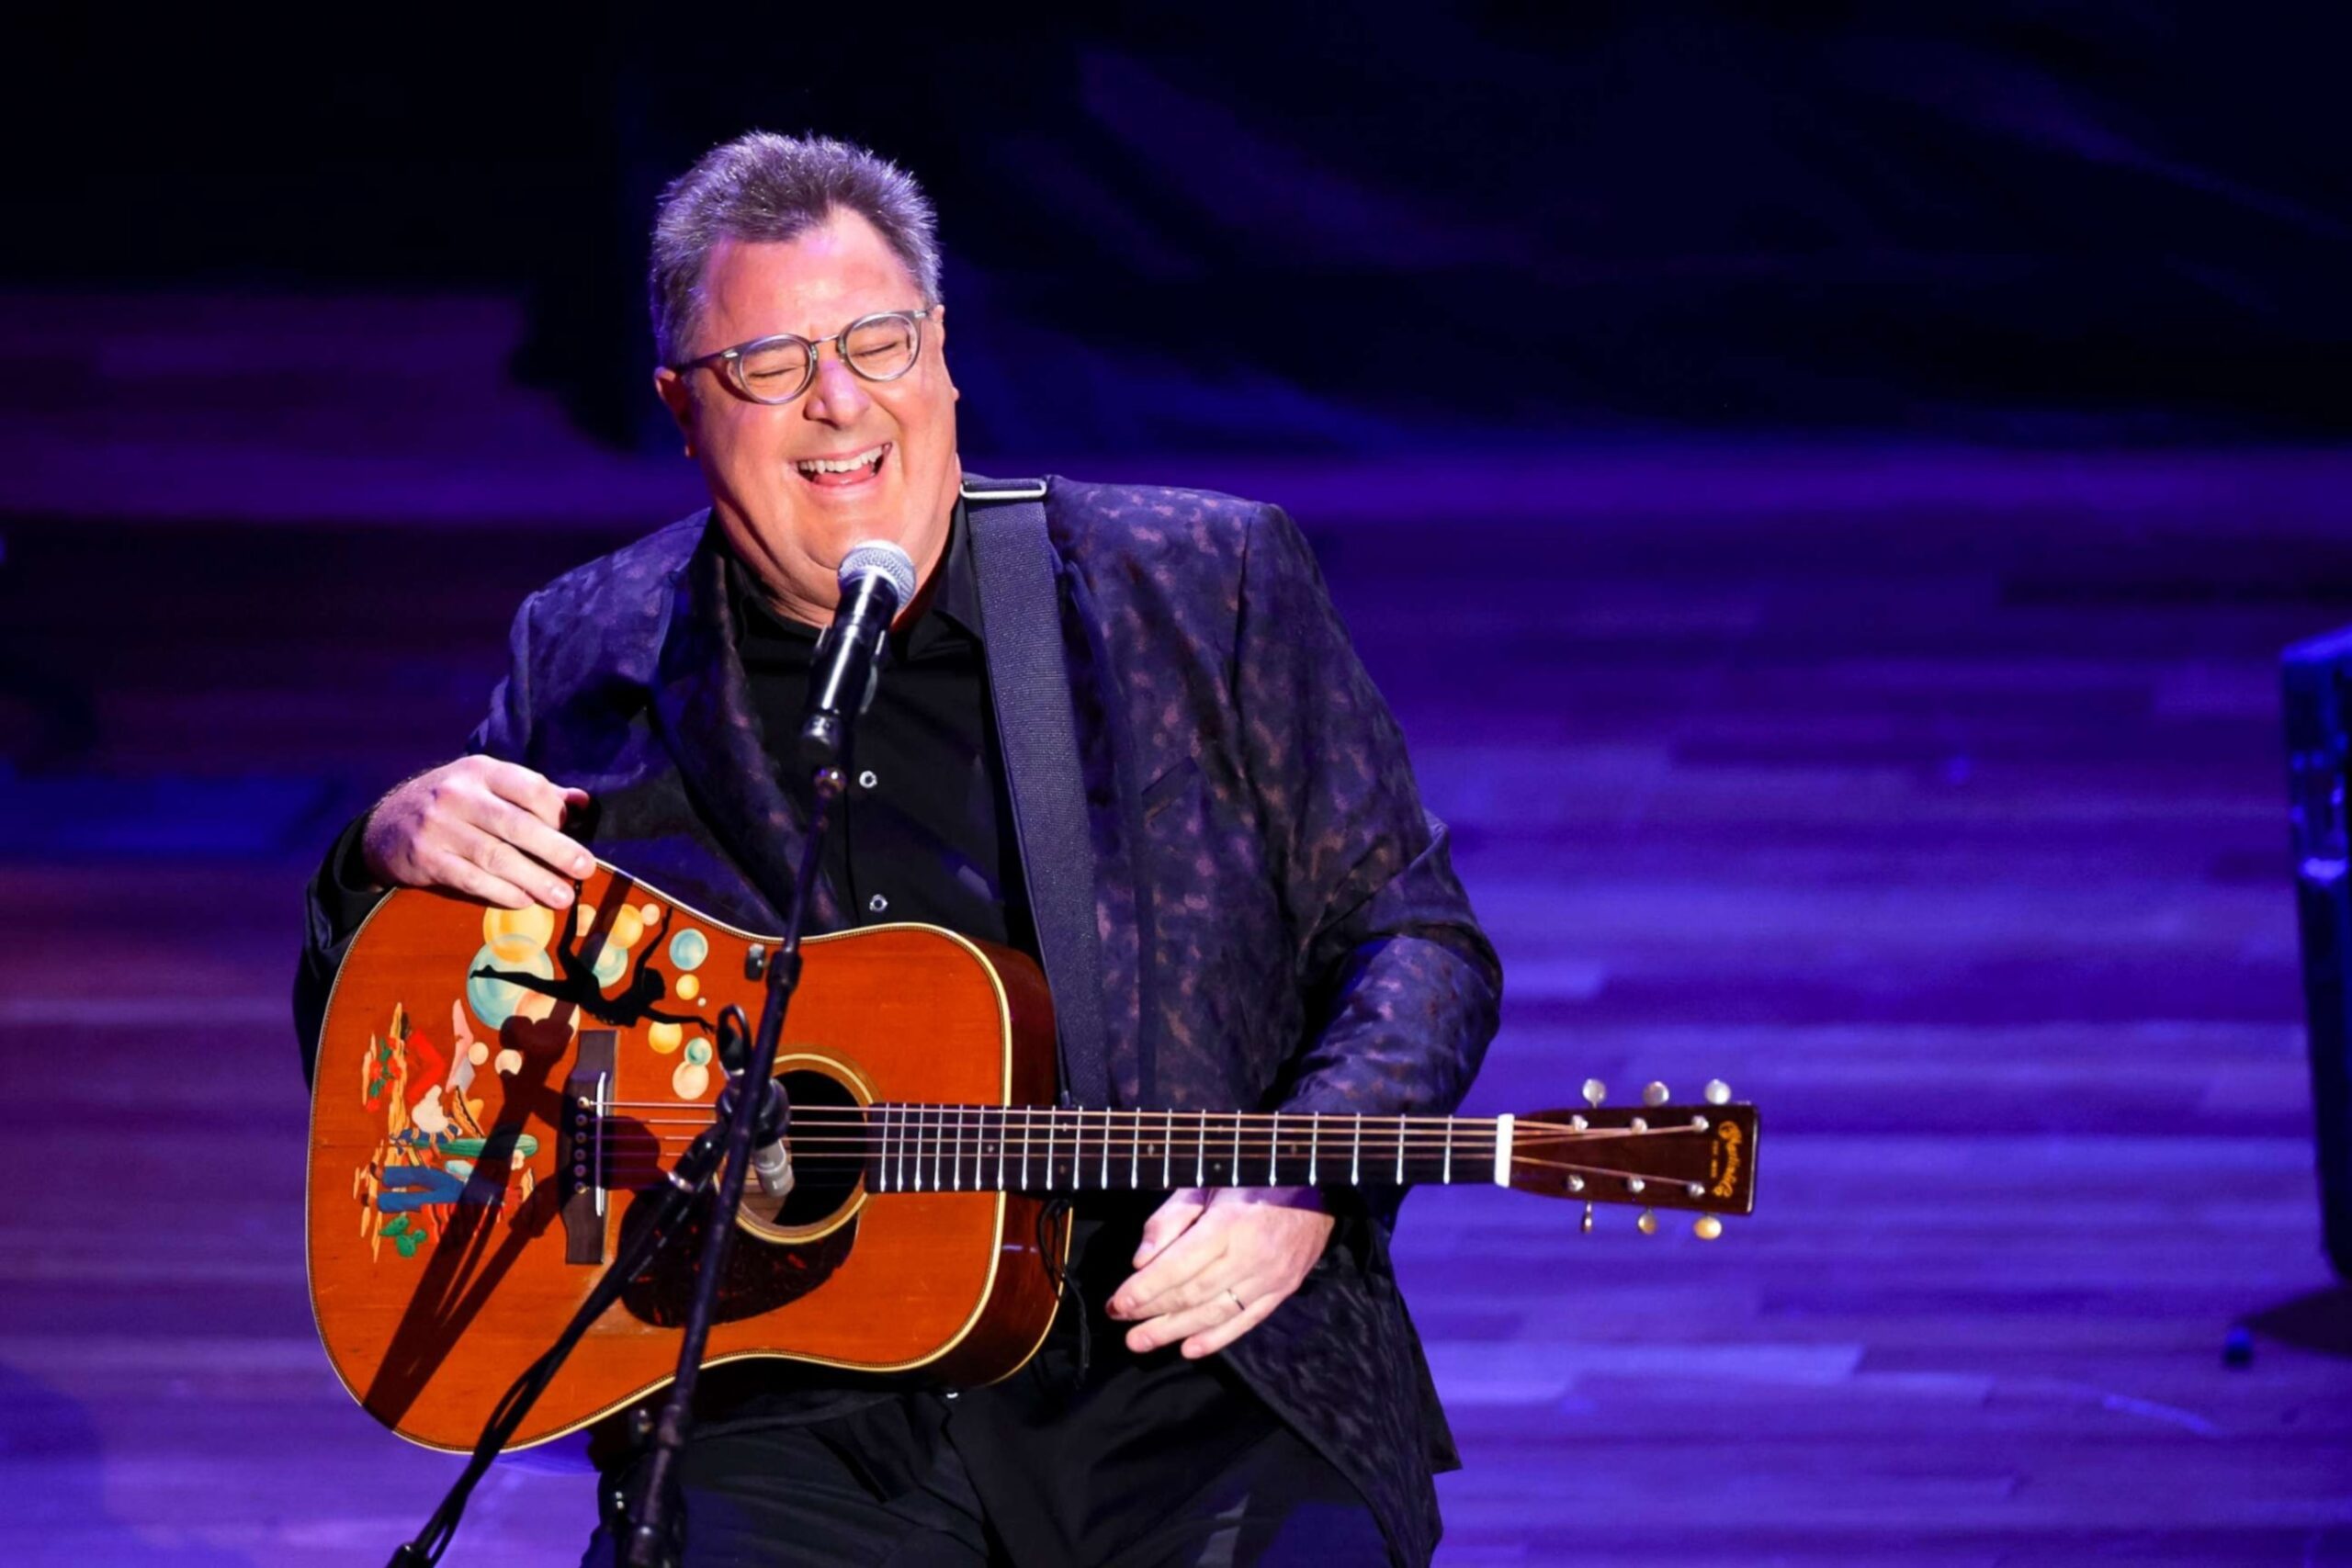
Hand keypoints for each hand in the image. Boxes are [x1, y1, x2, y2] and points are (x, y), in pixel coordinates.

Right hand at [360, 756, 592, 910]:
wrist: (386, 826)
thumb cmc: (452, 804)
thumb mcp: (486, 785)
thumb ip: (534, 793)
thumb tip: (583, 803)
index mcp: (481, 771)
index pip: (528, 787)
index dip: (556, 811)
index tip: (576, 832)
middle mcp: (458, 795)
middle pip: (517, 824)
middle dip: (556, 849)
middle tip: (585, 868)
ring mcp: (439, 827)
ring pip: (496, 856)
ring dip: (534, 879)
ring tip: (562, 896)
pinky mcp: (427, 858)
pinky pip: (471, 879)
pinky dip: (501, 892)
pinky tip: (524, 900)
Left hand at [1106, 1187, 1335, 1358]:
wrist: (1316, 1184)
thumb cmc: (1252, 1177)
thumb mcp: (1206, 1182)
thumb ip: (1172, 1219)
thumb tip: (1141, 1262)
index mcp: (1228, 1225)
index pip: (1177, 1268)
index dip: (1144, 1290)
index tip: (1117, 1303)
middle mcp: (1250, 1256)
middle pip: (1192, 1295)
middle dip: (1152, 1312)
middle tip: (1121, 1324)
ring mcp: (1270, 1277)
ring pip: (1215, 1313)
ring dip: (1175, 1332)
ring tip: (1142, 1342)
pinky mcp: (1283, 1289)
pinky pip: (1246, 1321)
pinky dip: (1216, 1338)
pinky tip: (1189, 1349)